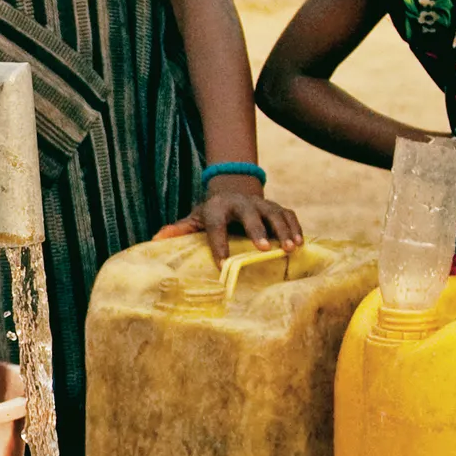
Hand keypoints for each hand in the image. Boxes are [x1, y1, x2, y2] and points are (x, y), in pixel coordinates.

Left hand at [163, 180, 303, 267]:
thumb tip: (154, 240)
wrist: (232, 191)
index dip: (218, 245)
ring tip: (290, 248)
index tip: (222, 264)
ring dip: (283, 230)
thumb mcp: (194, 219)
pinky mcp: (275, 206)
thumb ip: (179, 230)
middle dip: (257, 230)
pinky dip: (295, 227)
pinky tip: (301, 243)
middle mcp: (240, 203)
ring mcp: (260, 203)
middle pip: (249, 214)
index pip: (216, 226)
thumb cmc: (211, 214)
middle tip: (263, 249)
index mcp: (216, 208)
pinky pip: (288, 214)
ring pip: (274, 213)